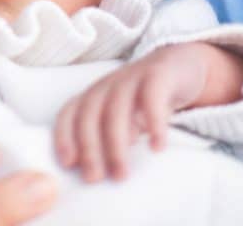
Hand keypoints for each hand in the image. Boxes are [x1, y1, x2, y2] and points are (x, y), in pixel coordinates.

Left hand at [54, 42, 220, 181]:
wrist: (178, 65)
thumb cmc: (144, 101)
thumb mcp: (123, 119)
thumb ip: (108, 139)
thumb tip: (98, 174)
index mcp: (94, 96)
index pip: (69, 112)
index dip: (64, 135)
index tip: (67, 164)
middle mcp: (108, 85)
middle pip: (90, 113)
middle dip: (89, 147)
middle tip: (94, 178)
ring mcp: (131, 78)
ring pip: (116, 107)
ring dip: (116, 143)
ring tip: (121, 174)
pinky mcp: (158, 75)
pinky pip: (152, 96)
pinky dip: (153, 121)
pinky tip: (157, 147)